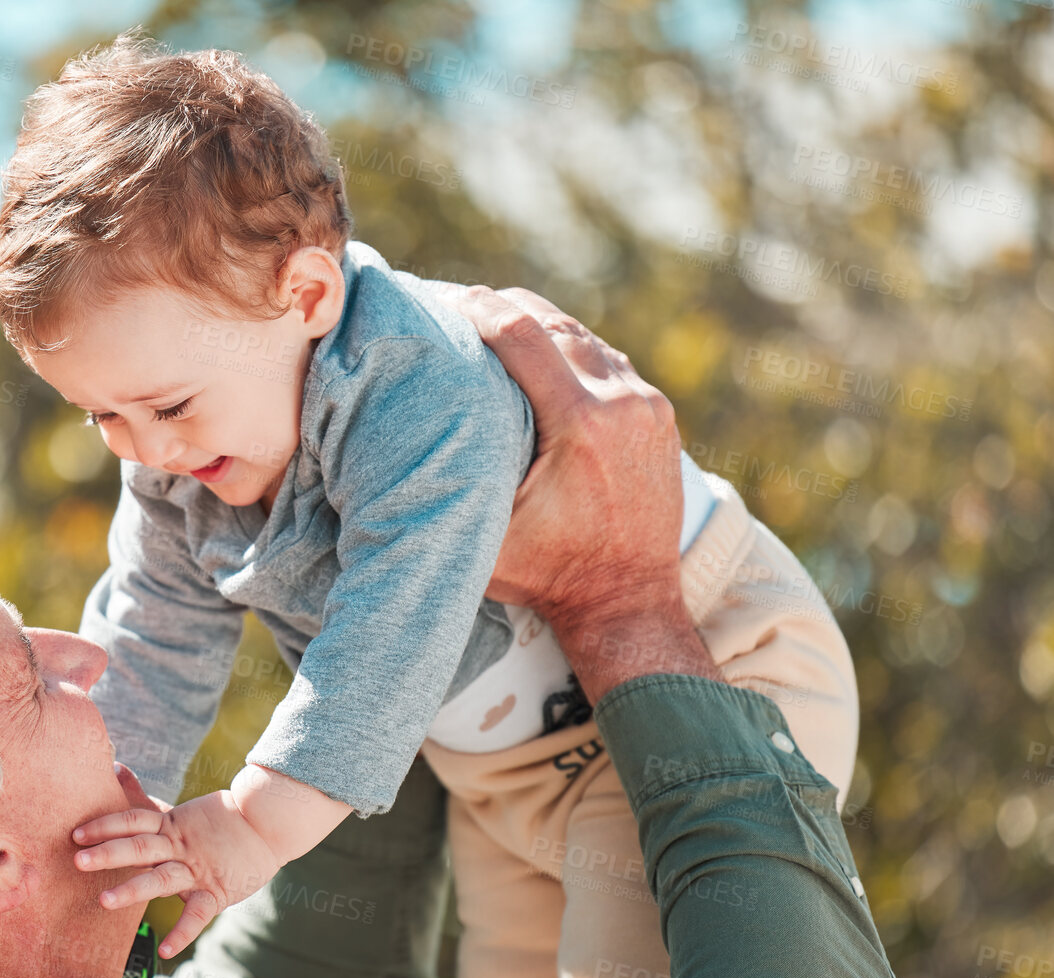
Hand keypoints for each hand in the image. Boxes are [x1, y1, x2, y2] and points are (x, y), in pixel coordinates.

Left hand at [72, 787, 285, 957]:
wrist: (269, 825)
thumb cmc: (218, 822)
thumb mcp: (177, 811)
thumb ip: (143, 798)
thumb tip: (114, 767)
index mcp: (170, 826)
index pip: (133, 820)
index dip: (105, 826)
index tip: (76, 834)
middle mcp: (180, 847)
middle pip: (140, 847)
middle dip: (109, 853)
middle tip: (78, 861)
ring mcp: (198, 870)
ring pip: (161, 879)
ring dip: (132, 889)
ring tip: (104, 901)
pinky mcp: (218, 891)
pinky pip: (199, 915)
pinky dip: (183, 933)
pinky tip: (167, 950)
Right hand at [442, 285, 720, 701]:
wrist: (627, 602)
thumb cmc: (549, 576)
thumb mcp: (487, 535)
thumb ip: (452, 484)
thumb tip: (395, 435)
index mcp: (581, 424)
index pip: (520, 333)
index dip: (473, 308)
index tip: (436, 299)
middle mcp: (622, 403)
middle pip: (552, 321)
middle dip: (499, 308)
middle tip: (452, 305)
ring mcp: (647, 406)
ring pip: (583, 337)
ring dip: (536, 325)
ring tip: (488, 324)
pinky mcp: (658, 415)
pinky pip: (607, 362)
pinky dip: (568, 351)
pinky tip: (536, 356)